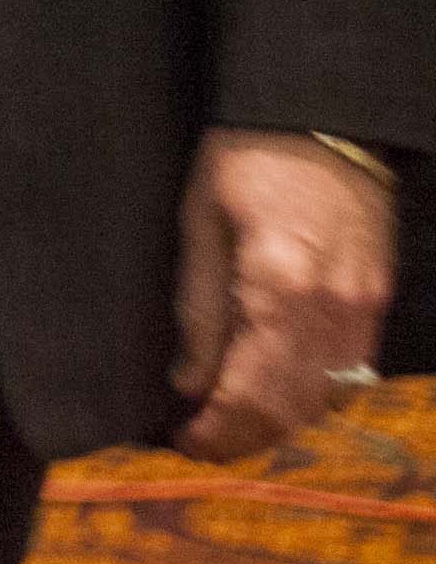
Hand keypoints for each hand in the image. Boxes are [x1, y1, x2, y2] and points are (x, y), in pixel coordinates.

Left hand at [170, 126, 396, 461]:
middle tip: (202, 444)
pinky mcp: (377, 300)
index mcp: (281, 289)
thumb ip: (197, 307)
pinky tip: (273, 388)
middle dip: (246, 437)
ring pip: (326, 397)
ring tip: (230, 422)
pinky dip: (309, 391)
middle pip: (294, 408)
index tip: (185, 444)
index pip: (251, 392)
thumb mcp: (200, 223)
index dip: (218, 430)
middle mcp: (333, 312)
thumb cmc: (248, 159)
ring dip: (279, 421)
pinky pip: (347, 370)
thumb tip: (188, 381)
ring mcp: (364, 309)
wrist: (325, 119)